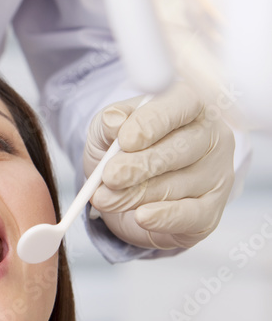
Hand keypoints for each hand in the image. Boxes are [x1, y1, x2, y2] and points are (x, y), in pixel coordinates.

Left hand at [83, 83, 234, 249]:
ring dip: (135, 194)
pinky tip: (142, 216)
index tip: (124, 140)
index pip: (180, 104)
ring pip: (176, 185)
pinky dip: (164, 217)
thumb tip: (113, 121)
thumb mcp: (107, 129)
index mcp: (188, 103)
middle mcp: (211, 135)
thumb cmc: (123, 149)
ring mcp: (216, 173)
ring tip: (104, 199)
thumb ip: (108, 122)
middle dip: (139, 166)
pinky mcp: (212, 209)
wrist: (128, 188)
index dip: (151, 123)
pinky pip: (191, 215)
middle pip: (179, 149)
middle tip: (109, 177)